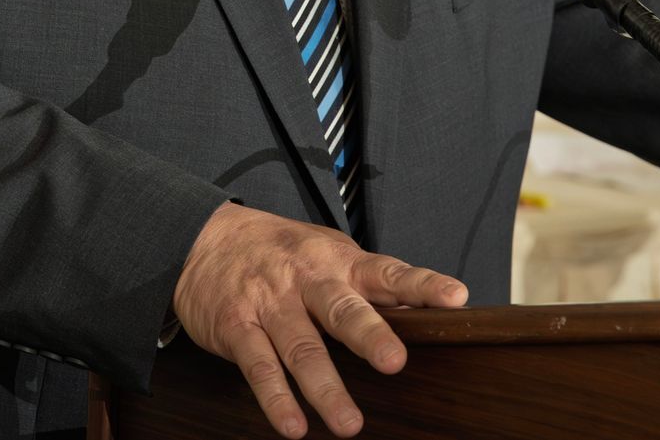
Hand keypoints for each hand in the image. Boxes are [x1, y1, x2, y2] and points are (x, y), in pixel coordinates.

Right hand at [172, 202, 468, 438]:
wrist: (204, 239)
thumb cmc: (279, 252)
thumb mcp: (325, 254)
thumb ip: (366, 283)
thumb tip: (420, 310)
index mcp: (338, 261)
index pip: (387, 271)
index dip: (422, 284)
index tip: (455, 298)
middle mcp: (306, 280)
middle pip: (341, 308)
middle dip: (369, 335)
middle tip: (394, 361)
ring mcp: (270, 303)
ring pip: (301, 347)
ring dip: (325, 387)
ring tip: (349, 423)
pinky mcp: (237, 326)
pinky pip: (259, 366)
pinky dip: (276, 398)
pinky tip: (293, 425)